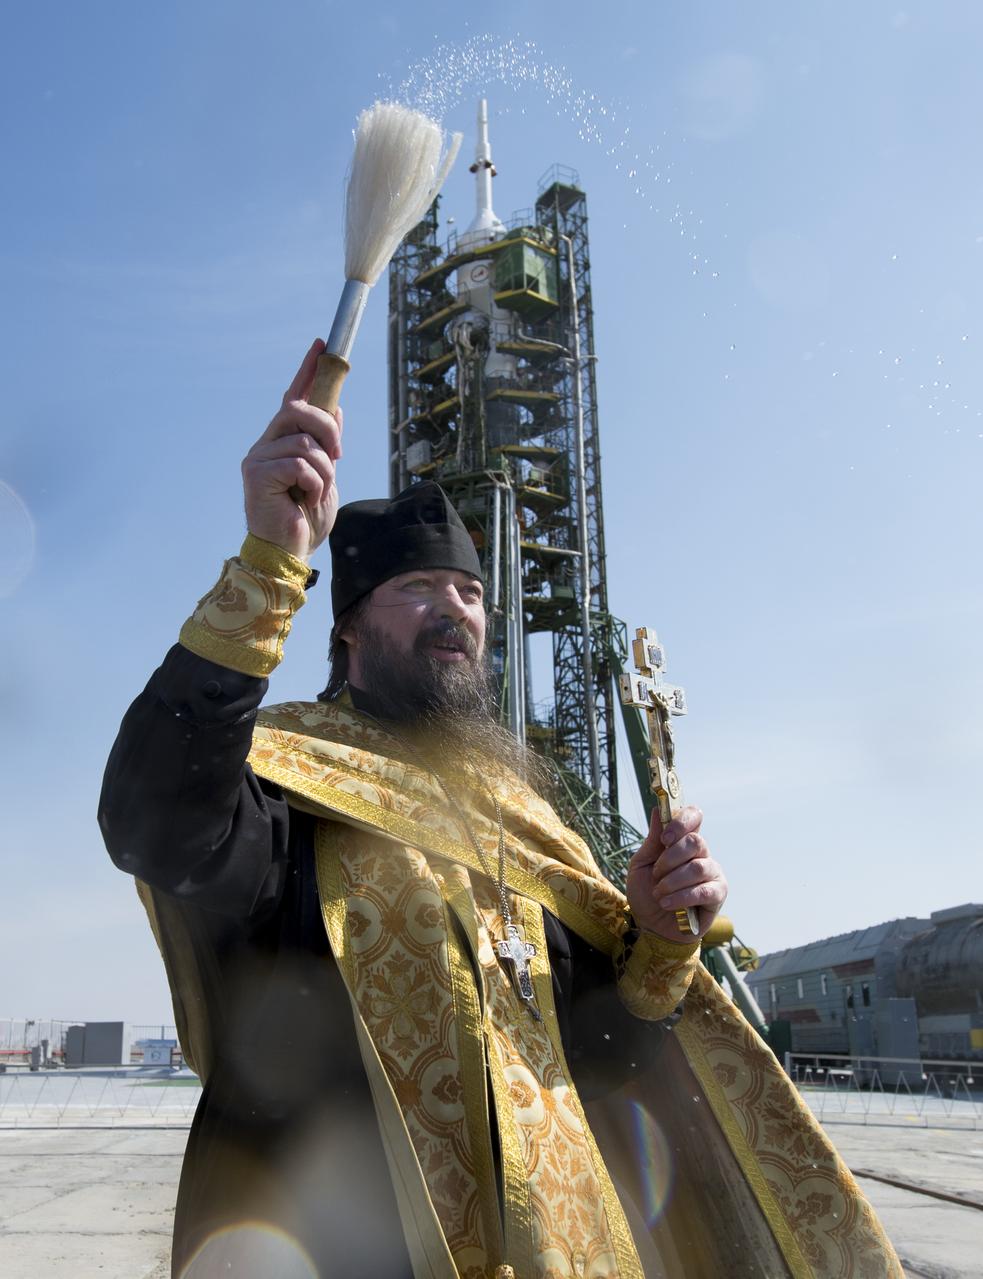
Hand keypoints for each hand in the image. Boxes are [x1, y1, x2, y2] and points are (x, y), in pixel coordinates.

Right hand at [241, 339, 342, 559]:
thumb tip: (336, 409)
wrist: (290, 553)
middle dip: (328, 430)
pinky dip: (313, 484)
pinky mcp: (256, 474)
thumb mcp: (325, 477)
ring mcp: (258, 458)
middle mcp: (266, 444)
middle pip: (299, 410)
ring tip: (316, 493)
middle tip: (338, 456)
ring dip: (324, 471)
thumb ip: (326, 446)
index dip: (307, 371)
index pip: (293, 397)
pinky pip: (298, 464)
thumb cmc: (305, 520)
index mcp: (282, 442)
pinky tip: (305, 502)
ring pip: (305, 441)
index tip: (321, 345)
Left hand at [625, 805, 726, 940]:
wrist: (651, 926)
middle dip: (670, 859)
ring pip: (697, 867)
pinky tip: (667, 904)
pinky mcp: (718, 894)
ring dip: (672, 882)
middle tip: (656, 875)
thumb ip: (652, 840)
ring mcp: (712, 873)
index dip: (683, 821)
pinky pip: (703, 890)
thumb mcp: (641, 864)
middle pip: (696, 841)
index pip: (694, 816)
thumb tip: (658, 809)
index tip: (665, 837)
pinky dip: (681, 897)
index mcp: (683, 841)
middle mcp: (701, 854)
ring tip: (659, 894)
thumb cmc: (646, 893)